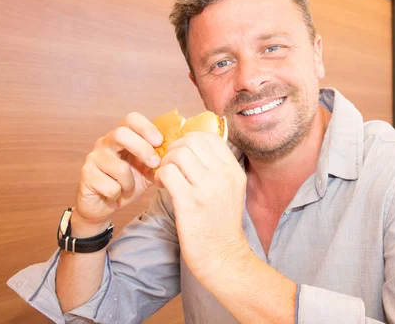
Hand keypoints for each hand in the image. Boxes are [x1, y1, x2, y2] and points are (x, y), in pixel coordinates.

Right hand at [75, 112, 162, 235]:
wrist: (104, 205)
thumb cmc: (127, 183)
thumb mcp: (148, 170)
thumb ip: (159, 158)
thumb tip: (180, 150)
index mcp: (121, 137)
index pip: (131, 119)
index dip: (147, 128)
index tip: (160, 142)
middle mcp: (105, 143)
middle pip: (121, 134)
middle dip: (143, 150)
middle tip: (155, 164)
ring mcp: (93, 158)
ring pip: (119, 167)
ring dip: (130, 183)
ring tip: (128, 187)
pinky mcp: (86, 175)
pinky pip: (110, 186)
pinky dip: (118, 194)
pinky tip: (115, 194)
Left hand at [154, 132, 247, 284]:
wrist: (222, 256)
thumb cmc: (221, 224)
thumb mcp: (231, 191)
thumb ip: (218, 169)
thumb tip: (194, 148)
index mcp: (234, 171)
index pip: (210, 138)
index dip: (190, 141)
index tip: (183, 155)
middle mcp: (223, 176)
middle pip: (191, 141)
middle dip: (175, 149)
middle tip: (170, 165)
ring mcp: (207, 189)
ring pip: (178, 154)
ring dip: (166, 162)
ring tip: (166, 177)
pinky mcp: (190, 203)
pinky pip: (168, 173)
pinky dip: (160, 176)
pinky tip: (162, 186)